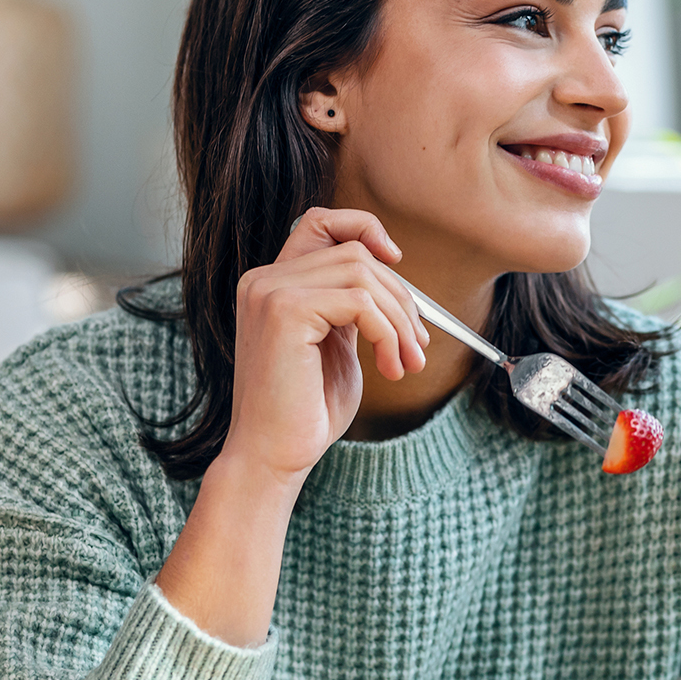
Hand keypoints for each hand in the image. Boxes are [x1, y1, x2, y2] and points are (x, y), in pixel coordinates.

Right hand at [222, 206, 429, 485]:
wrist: (273, 458)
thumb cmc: (306, 411)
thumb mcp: (335, 346)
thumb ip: (350, 307)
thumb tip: (394, 275)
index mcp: (272, 284)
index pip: (319, 222)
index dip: (363, 228)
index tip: (395, 261)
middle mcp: (264, 280)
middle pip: (355, 253)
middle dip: (400, 298)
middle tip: (417, 346)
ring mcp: (270, 292)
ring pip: (363, 274)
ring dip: (398, 320)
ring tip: (405, 362)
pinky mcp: (285, 312)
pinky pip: (359, 301)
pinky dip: (387, 332)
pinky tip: (389, 367)